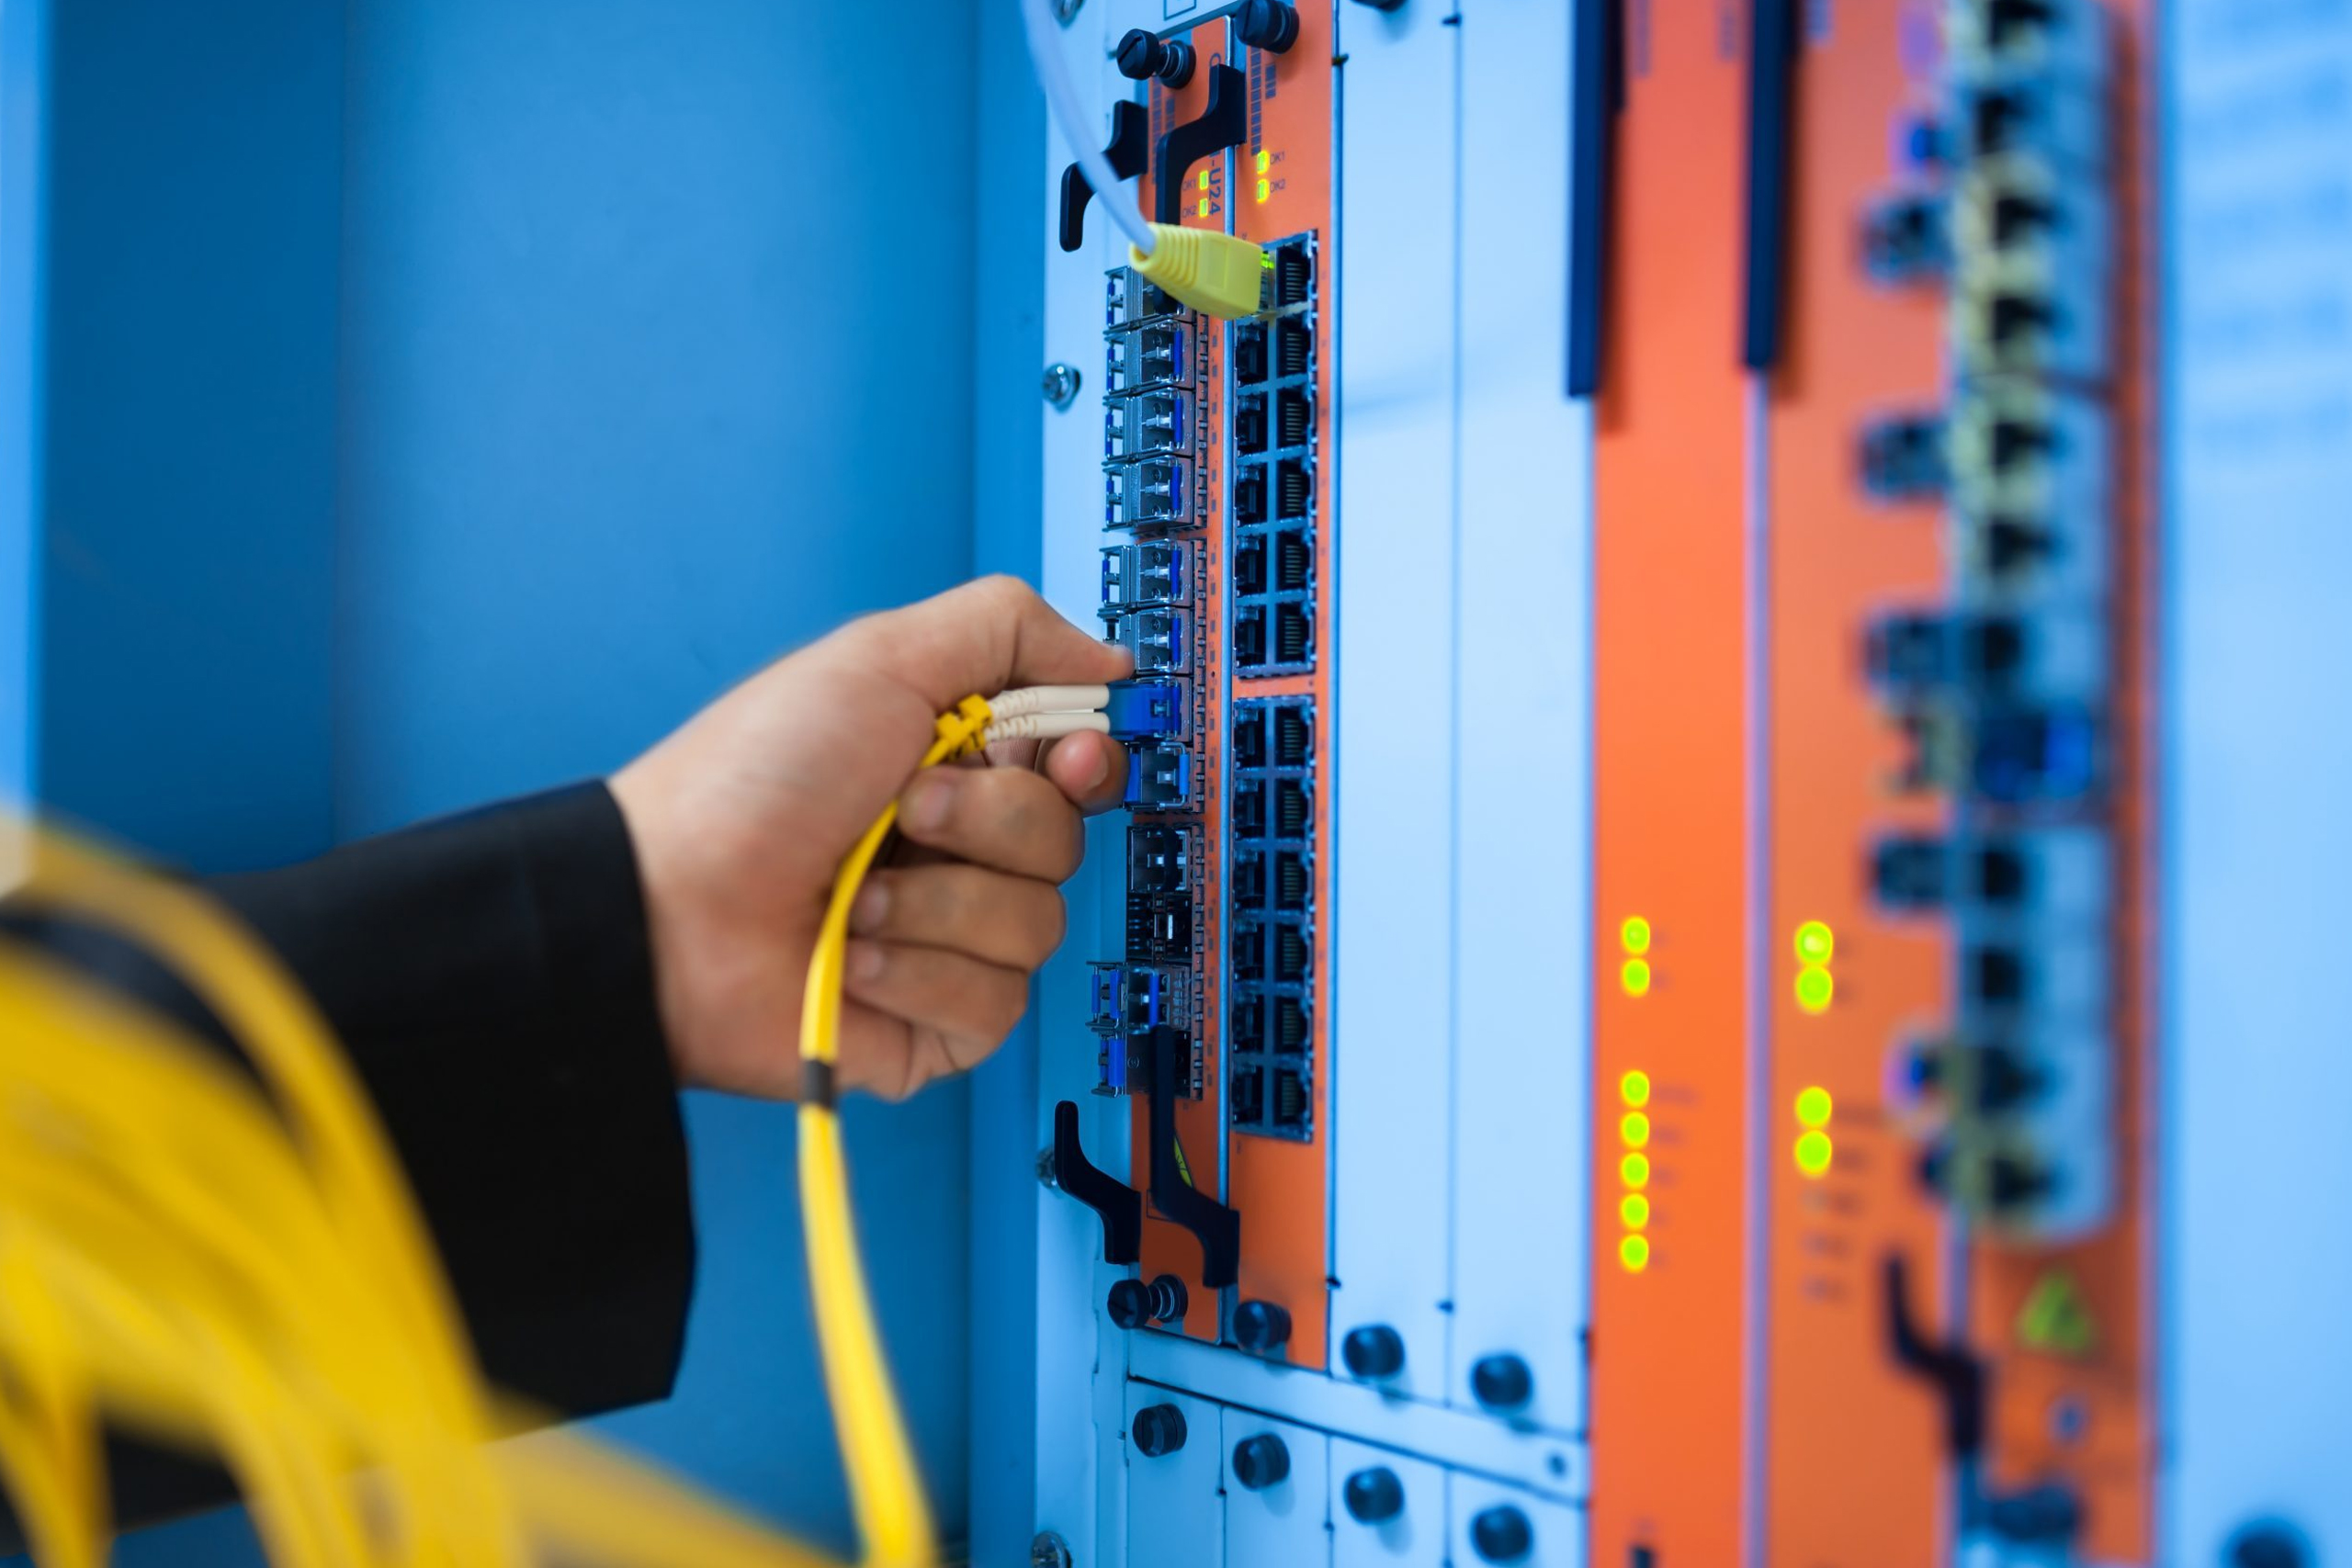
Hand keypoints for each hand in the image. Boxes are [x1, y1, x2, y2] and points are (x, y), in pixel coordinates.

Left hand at [610, 577, 1131, 1099]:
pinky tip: (853, 960)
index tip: (1062, 759)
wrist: (671, 909)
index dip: (1083, 763)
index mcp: (957, 763)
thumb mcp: (877, 658)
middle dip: (986, 822)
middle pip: (1067, 840)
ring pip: (1040, 924)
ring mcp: (953, 939)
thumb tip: (1108, 663)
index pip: (1078, 765)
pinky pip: (997, 1001)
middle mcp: (962, 849)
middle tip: (902, 812)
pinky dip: (920, 973)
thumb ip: (1005, 629)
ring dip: (939, 901)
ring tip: (855, 896)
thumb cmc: (750, 783)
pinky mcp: (941, 1022)